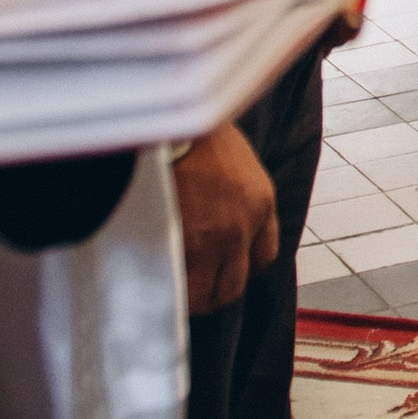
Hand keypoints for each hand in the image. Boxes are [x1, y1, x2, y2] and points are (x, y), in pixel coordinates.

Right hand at [173, 121, 278, 314]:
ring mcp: (210, 243)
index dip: (242, 265)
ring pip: (208, 295)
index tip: (224, 266)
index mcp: (259, 200)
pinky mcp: (179, 250)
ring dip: (191, 298)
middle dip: (216, 289)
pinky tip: (153, 287)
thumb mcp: (227, 152)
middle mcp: (242, 227)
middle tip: (193, 287)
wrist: (159, 120)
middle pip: (236, 283)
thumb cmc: (185, 127)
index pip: (264, 255)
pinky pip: (177, 290)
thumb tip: (211, 202)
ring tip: (171, 294)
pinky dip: (168, 294)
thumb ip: (229, 186)